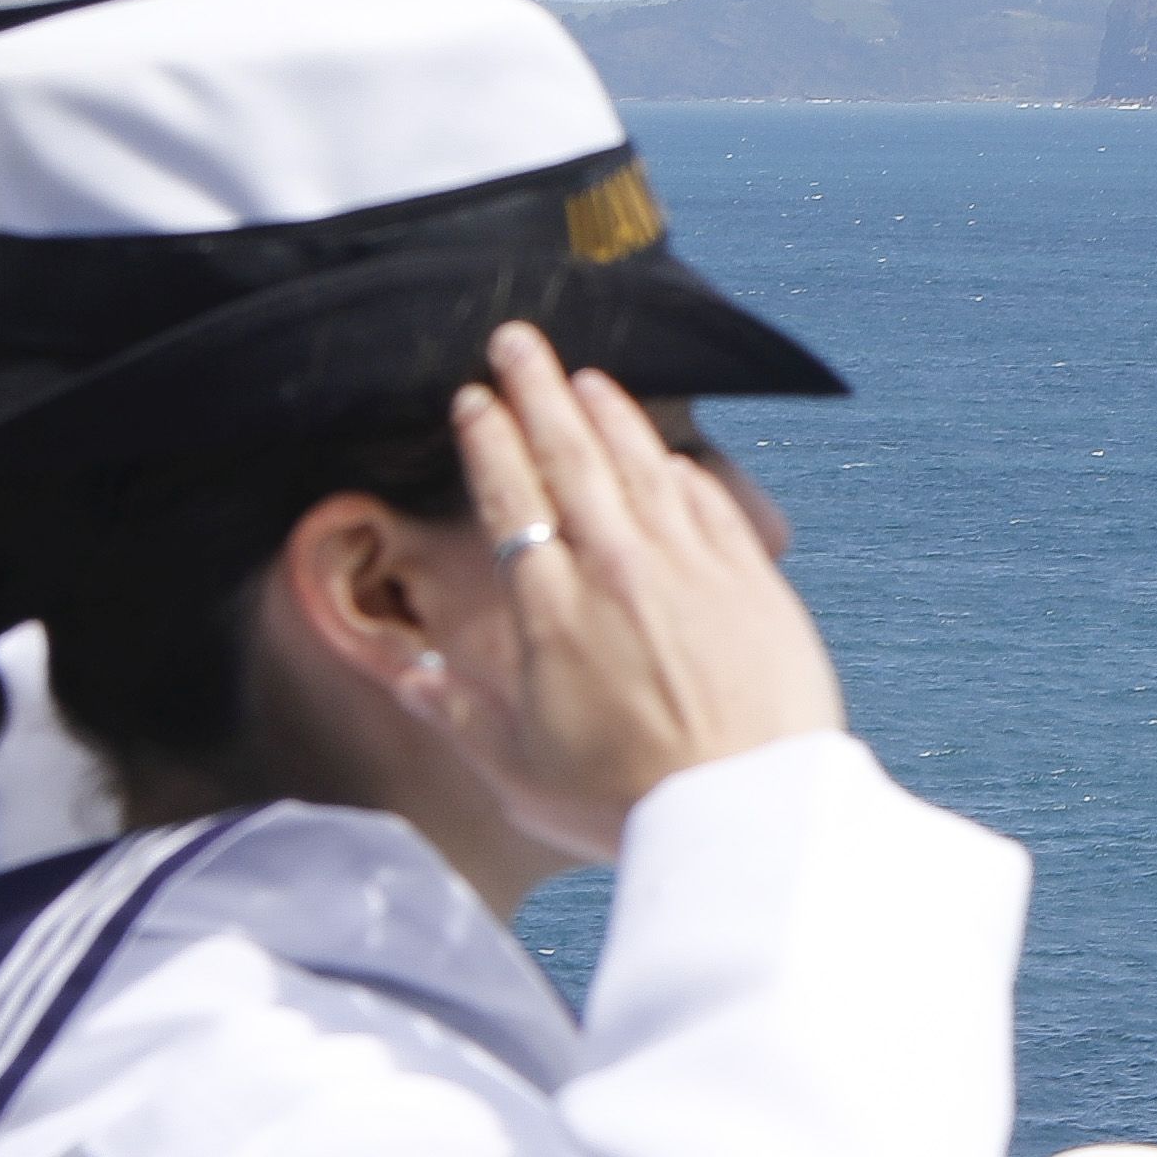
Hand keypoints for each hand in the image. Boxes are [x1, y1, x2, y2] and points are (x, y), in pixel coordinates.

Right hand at [441, 321, 841, 851]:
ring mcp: (690, 568)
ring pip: (643, 464)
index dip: (489, 439)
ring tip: (585, 378)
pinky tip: (670, 455)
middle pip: (571, 455)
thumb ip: (455, 713)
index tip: (474, 400)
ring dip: (610, 413)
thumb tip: (404, 675)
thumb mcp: (517, 771)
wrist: (749, 816)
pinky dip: (681, 469)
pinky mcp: (752, 581)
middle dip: (538, 389)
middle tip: (517, 341)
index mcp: (548, 609)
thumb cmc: (629, 805)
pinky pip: (709, 503)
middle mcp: (616, 570)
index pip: (508, 496)